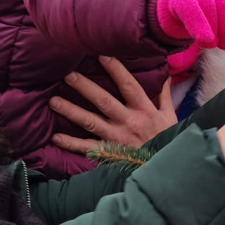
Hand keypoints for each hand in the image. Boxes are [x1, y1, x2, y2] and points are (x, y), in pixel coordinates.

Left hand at [50, 56, 176, 153]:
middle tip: (68, 75)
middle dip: (85, 87)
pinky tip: (56, 137)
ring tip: (53, 101)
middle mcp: (128, 122)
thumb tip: (165, 75)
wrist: (167, 169)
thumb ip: (165, 96)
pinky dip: (71, 143)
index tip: (101, 56)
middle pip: (104, 101)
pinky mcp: (109, 153)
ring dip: (71, 111)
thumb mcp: (170, 117)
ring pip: (90, 122)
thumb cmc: (168, 141)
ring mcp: (116, 138)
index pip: (128, 86)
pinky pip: (88, 148)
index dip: (116, 70)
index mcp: (144, 110)